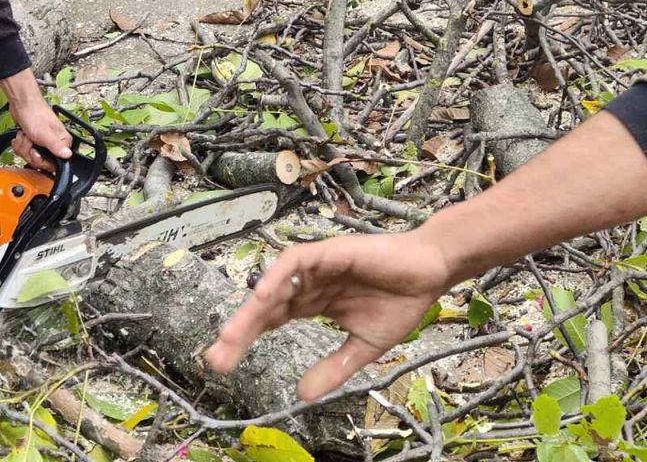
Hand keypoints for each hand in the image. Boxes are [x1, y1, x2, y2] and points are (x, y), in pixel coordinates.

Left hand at [1, 69, 71, 171]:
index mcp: (62, 141)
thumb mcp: (45, 134)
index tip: (36, 152)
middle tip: (30, 140)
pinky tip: (21, 136)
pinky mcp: (32, 140)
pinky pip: (24, 150)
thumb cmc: (34, 113)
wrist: (21, 103)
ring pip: (29, 156)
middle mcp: (54, 142)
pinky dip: (19, 144)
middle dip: (29, 151)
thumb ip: (56, 147)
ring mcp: (42, 141)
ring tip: (25, 135)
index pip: (54, 163)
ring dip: (23, 146)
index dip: (41, 160)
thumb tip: (68, 155)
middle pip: (40, 161)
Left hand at [205, 231, 451, 400]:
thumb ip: (333, 368)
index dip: (246, 339)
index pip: (271, 321)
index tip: (223, 363)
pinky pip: (295, 260)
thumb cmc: (400, 301)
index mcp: (313, 303)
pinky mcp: (329, 251)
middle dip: (239, 331)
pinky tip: (263, 295)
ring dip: (251, 309)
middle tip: (216, 358)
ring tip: (231, 336)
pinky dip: (277, 276)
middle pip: (264, 308)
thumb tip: (302, 395)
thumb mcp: (364, 347)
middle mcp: (308, 284)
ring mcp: (316, 267)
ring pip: (274, 285)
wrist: (431, 272)